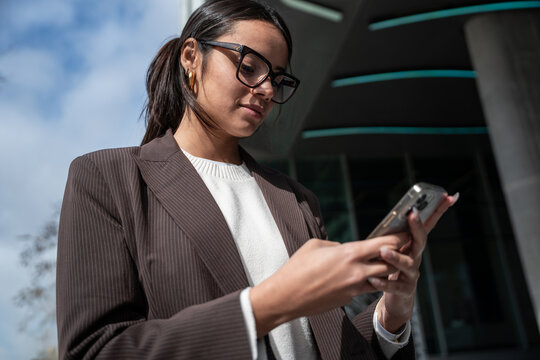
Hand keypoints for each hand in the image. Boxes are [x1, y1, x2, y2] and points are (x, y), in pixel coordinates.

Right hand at [250, 234, 409, 336]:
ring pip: (382, 278)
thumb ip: (337, 245)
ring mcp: (354, 287)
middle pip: (391, 263)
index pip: (385, 244)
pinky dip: (369, 281)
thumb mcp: (316, 246)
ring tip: (383, 262)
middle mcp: (356, 271)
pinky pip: (366, 288)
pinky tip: (364, 275)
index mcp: (350, 253)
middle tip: (401, 248)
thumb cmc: (297, 267)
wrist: (286, 296)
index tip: (406, 232)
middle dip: (397, 255)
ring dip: (384, 270)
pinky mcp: (348, 299)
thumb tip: (345, 248)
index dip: (399, 238)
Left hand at [368, 193, 458, 332]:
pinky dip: (384, 283)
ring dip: (395, 256)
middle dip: (418, 226)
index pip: (428, 225)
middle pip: (420, 241)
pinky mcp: (404, 290)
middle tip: (412, 214)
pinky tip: (374, 279)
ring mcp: (412, 274)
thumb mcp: (395, 249)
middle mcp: (416, 257)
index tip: (447, 196)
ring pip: (407, 264)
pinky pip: (394, 285)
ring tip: (383, 251)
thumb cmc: (393, 269)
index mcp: (413, 245)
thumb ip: (394, 234)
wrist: (397, 299)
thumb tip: (394, 213)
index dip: (439, 210)